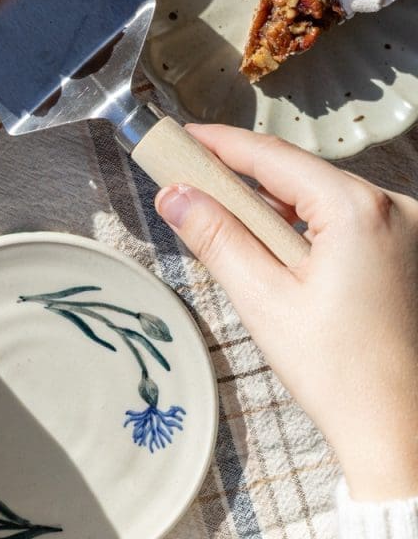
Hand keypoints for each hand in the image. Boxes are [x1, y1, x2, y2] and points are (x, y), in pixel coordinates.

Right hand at [156, 124, 417, 502]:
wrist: (399, 431)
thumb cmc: (341, 375)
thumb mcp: (263, 300)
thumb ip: (215, 237)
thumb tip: (175, 194)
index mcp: (358, 210)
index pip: (274, 157)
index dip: (221, 144)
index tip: (183, 138)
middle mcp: (392, 206)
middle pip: (299, 174)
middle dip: (244, 179)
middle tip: (192, 182)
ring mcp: (406, 227)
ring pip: (321, 195)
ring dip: (276, 207)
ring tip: (231, 228)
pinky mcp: (408, 249)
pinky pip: (346, 218)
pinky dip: (308, 226)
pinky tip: (280, 252)